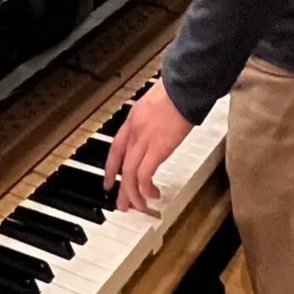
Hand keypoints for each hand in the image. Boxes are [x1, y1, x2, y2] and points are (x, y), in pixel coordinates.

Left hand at [101, 81, 192, 214]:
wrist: (183, 88)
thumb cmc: (176, 93)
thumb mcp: (154, 105)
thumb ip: (151, 120)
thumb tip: (156, 130)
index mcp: (132, 120)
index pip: (115, 149)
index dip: (110, 167)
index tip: (109, 181)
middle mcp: (134, 132)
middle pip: (121, 165)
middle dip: (121, 188)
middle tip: (122, 204)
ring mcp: (144, 140)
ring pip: (129, 173)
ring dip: (133, 193)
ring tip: (138, 205)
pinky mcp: (158, 148)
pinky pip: (144, 174)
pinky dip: (145, 187)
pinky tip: (152, 193)